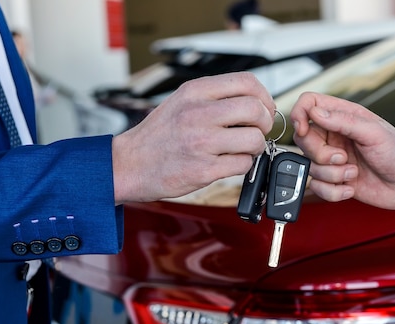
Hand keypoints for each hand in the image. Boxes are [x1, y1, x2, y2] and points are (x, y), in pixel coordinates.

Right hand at [112, 72, 275, 203]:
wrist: (130, 164)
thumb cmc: (158, 135)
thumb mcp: (182, 101)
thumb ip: (215, 98)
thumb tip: (255, 102)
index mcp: (194, 92)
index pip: (246, 82)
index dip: (263, 96)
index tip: (264, 108)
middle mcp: (198, 114)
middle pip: (255, 110)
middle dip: (264, 122)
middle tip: (257, 131)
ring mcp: (201, 143)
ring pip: (254, 139)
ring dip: (256, 147)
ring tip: (242, 149)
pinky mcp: (204, 169)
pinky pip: (243, 164)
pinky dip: (243, 165)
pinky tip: (229, 163)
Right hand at [291, 92, 394, 209]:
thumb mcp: (374, 133)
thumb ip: (344, 121)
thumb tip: (316, 111)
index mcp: (343, 117)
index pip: (309, 103)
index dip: (300, 113)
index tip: (303, 128)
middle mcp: (334, 136)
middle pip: (303, 139)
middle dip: (320, 154)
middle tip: (342, 158)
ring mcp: (332, 159)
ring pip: (310, 166)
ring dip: (332, 174)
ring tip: (353, 173)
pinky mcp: (334, 180)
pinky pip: (317, 187)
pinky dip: (333, 191)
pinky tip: (350, 187)